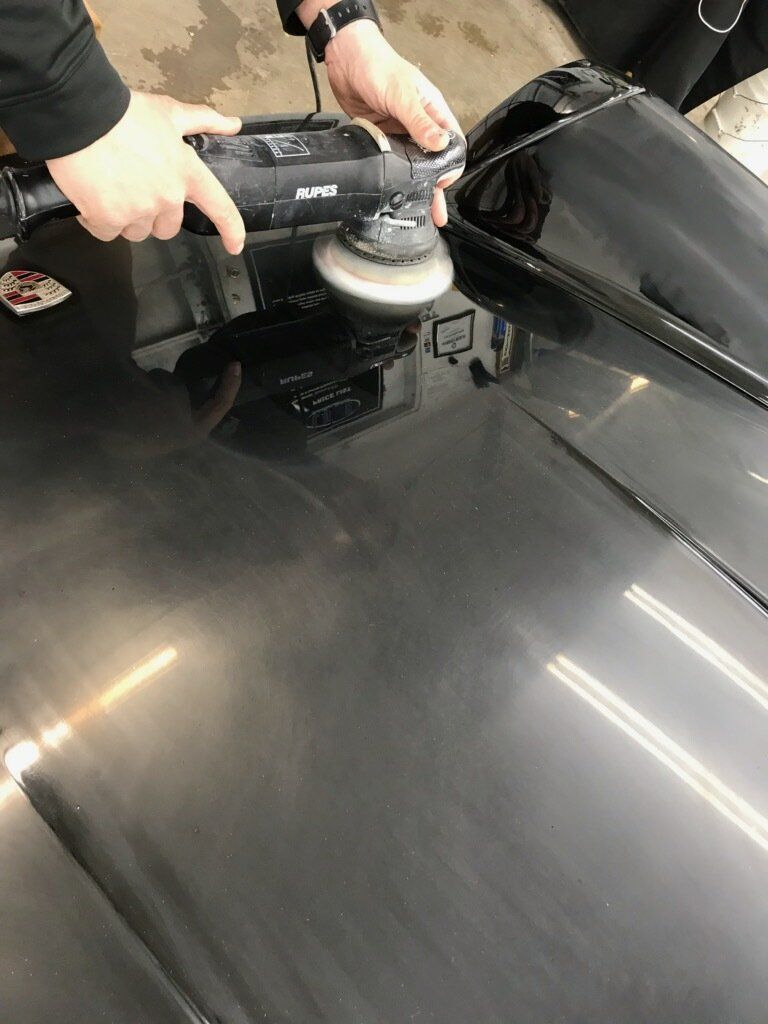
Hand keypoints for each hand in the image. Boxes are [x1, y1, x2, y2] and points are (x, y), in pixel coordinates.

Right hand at [47, 92, 245, 253]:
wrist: (79, 115)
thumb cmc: (125, 112)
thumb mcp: (168, 112)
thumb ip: (203, 120)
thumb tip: (233, 124)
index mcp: (186, 174)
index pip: (219, 208)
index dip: (231, 230)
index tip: (235, 246)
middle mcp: (167, 198)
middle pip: (168, 227)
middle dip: (154, 215)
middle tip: (134, 189)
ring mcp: (137, 211)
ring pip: (137, 232)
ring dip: (126, 218)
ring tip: (111, 188)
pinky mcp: (108, 219)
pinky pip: (107, 233)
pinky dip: (98, 220)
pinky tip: (91, 197)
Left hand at [296, 5, 461, 225]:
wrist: (346, 59)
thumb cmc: (378, 67)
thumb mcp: (402, 95)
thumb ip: (420, 122)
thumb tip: (439, 145)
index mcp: (433, 112)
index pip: (452, 145)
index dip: (450, 167)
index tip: (442, 184)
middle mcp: (420, 125)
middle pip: (433, 161)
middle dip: (435, 187)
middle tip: (435, 213)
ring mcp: (401, 133)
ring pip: (412, 166)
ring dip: (414, 186)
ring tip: (415, 211)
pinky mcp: (382, 138)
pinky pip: (392, 162)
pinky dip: (394, 177)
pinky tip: (393, 191)